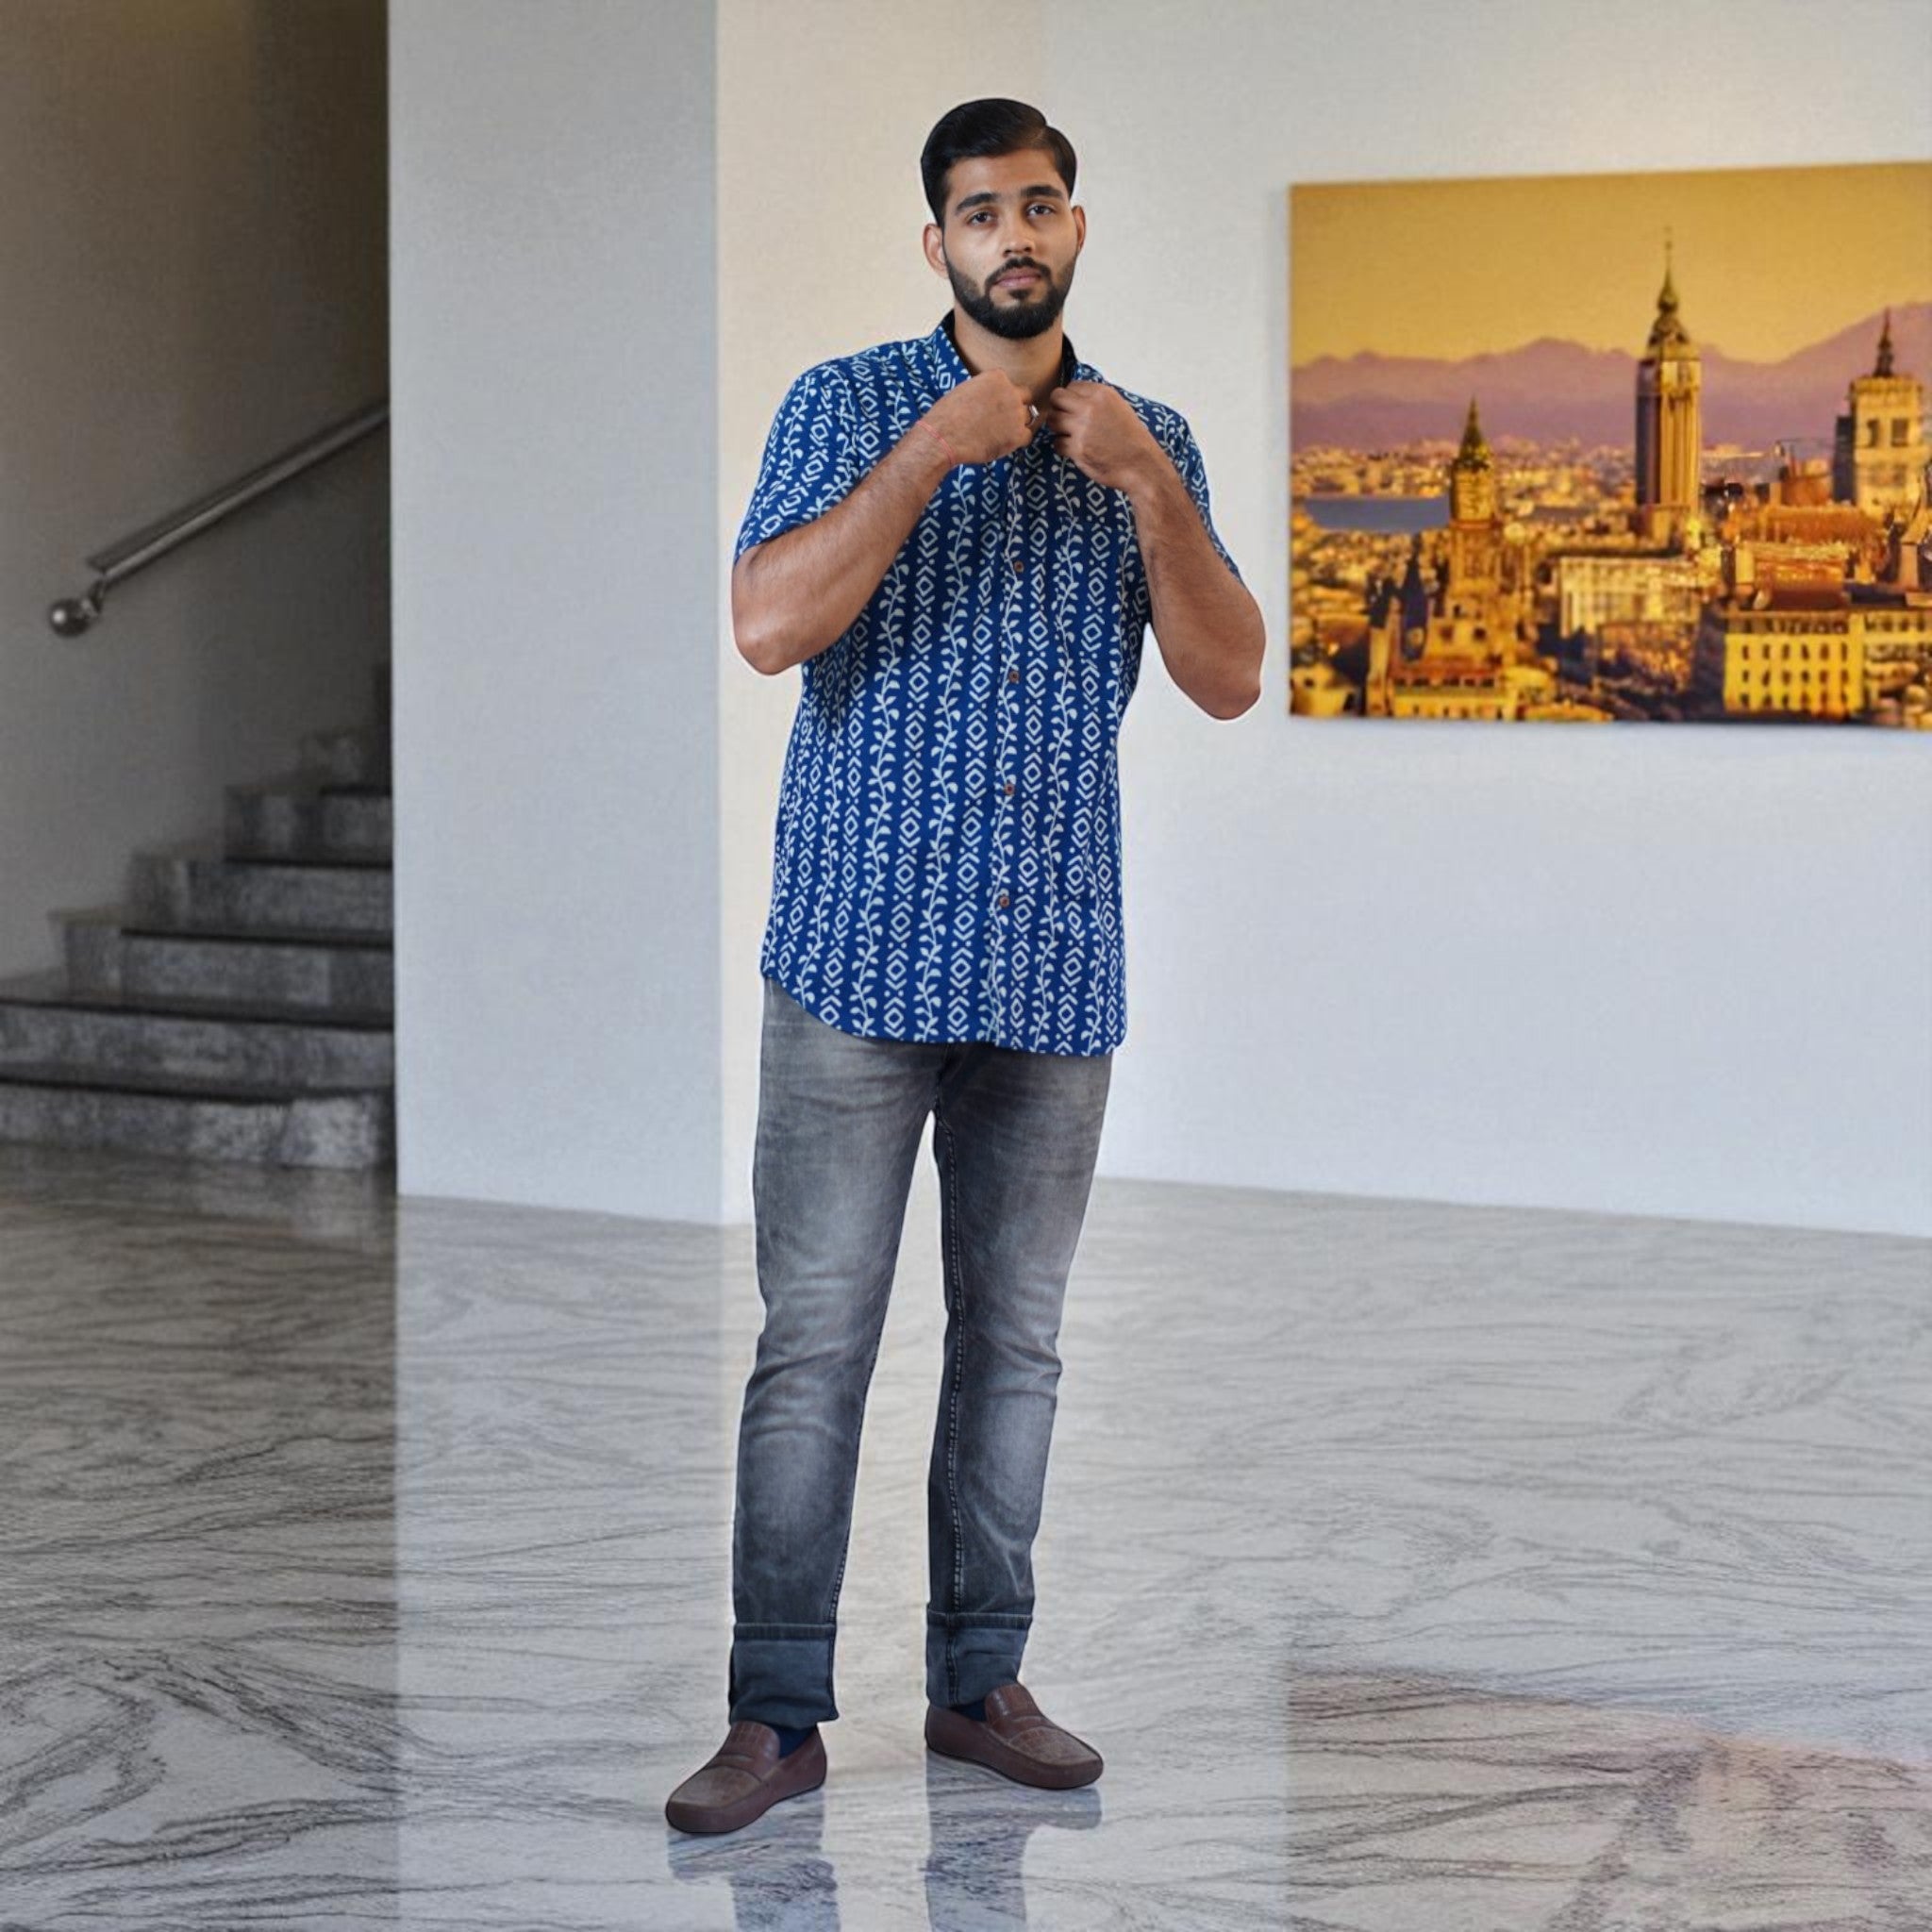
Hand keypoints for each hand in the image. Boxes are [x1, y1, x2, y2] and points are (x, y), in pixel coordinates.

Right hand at [922, 370, 1035, 465]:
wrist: (944, 436)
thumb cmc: (947, 415)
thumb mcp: (966, 390)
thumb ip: (983, 390)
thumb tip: (988, 398)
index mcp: (997, 377)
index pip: (1010, 385)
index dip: (1004, 397)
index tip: (995, 408)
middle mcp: (1011, 391)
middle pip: (1024, 399)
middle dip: (1015, 408)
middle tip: (1001, 421)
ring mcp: (1017, 413)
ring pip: (1027, 417)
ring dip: (1017, 425)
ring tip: (999, 434)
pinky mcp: (1018, 434)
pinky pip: (1028, 436)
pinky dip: (1018, 441)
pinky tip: (1003, 443)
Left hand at [1040, 382, 1163, 492]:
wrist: (1141, 464)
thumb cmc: (1131, 438)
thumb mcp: (1119, 407)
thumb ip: (1097, 400)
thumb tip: (1075, 397)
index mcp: (1102, 394)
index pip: (1071, 386)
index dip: (1070, 398)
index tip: (1074, 408)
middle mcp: (1090, 407)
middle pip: (1056, 398)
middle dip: (1058, 409)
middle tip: (1066, 420)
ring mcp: (1082, 428)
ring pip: (1052, 420)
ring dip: (1058, 428)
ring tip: (1071, 435)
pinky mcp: (1077, 448)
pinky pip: (1057, 443)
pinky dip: (1063, 447)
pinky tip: (1075, 450)